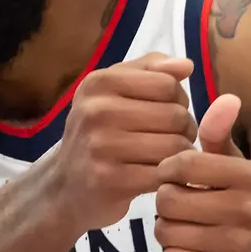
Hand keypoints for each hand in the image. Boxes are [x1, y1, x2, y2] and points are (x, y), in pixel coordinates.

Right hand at [50, 53, 197, 231]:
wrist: (63, 186)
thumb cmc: (98, 133)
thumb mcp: (114, 91)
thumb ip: (151, 70)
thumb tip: (186, 65)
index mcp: (99, 83)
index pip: (167, 84)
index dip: (178, 100)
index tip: (166, 113)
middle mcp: (96, 110)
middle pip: (175, 115)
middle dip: (184, 130)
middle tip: (171, 140)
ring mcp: (100, 146)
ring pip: (175, 146)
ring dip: (179, 155)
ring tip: (166, 158)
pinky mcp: (109, 180)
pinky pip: (164, 174)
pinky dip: (169, 177)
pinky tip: (158, 177)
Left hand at [153, 94, 250, 251]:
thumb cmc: (239, 205)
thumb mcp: (233, 167)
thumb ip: (219, 135)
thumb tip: (227, 97)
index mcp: (248, 176)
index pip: (182, 163)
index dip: (166, 170)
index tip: (172, 176)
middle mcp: (248, 209)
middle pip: (168, 199)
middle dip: (166, 205)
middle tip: (182, 209)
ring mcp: (240, 245)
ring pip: (166, 231)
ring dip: (168, 232)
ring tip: (188, 230)